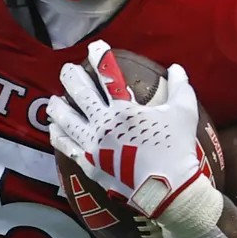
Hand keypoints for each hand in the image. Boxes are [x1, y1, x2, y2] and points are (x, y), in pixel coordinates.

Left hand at [46, 50, 215, 224]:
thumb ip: (180, 87)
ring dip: (58, 107)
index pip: (108, 75)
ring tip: (52, 100)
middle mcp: (103, 125)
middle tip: (67, 69)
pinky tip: (53, 129)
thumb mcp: (184, 113)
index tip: (95, 47)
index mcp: (124, 110)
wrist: (168, 190)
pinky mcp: (90, 165)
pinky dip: (58, 136)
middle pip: (80, 94)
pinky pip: (67, 147)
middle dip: (71, 77)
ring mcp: (93, 146)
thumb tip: (177, 67)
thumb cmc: (177, 149)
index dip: (100, 57)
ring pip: (67, 120)